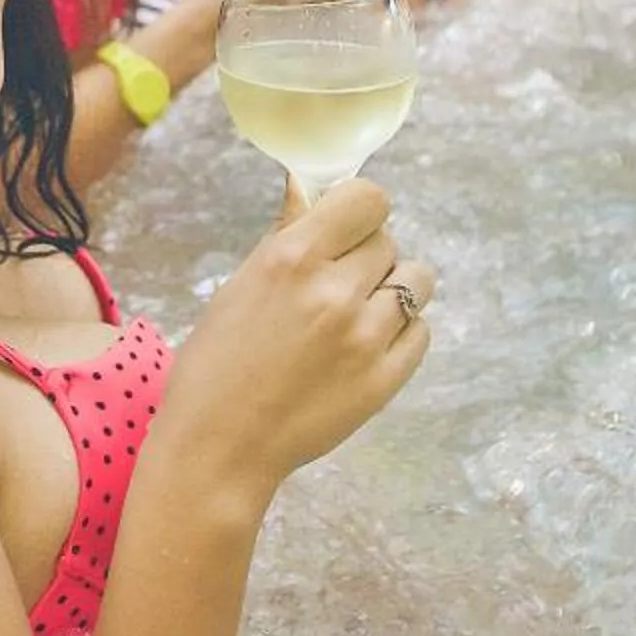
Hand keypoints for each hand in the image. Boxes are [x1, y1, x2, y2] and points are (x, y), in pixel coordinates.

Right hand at [156, 177, 432, 488]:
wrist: (219, 447)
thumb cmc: (216, 363)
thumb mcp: (241, 286)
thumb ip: (287, 236)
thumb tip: (309, 187)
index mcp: (293, 259)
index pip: (368, 199)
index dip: (358, 211)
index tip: (345, 228)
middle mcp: (336, 292)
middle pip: (388, 241)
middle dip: (364, 256)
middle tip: (335, 285)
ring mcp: (366, 338)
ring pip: (416, 282)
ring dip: (391, 289)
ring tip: (358, 314)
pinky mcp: (385, 379)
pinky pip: (420, 331)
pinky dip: (399, 333)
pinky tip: (365, 347)